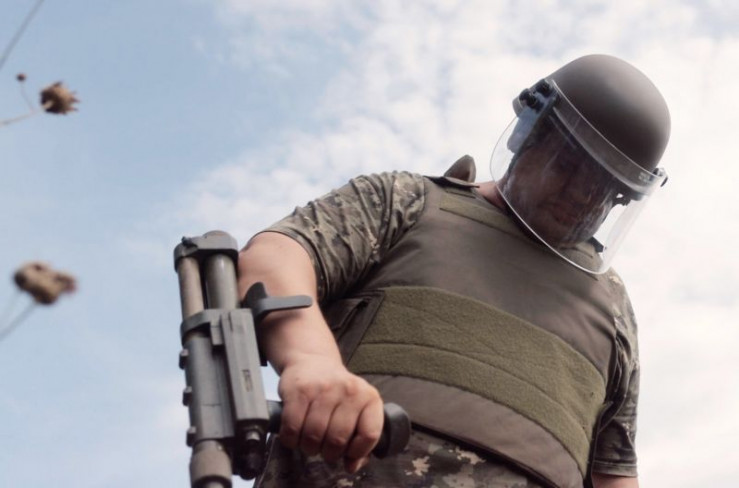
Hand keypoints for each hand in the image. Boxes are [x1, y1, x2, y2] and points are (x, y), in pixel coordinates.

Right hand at [277, 353, 383, 472]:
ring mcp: (324, 389)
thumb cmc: (337, 393)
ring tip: (309, 442)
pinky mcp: (299, 390)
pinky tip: (294, 434)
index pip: (369, 434)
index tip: (348, 454)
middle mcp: (349, 391)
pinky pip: (292, 428)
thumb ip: (360, 439)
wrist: (313, 361)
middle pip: (338, 440)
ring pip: (314, 436)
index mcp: (369, 397)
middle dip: (328, 453)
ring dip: (308, 448)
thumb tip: (351, 466)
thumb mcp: (357, 409)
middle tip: (324, 449)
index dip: (357, 452)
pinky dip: (291, 439)